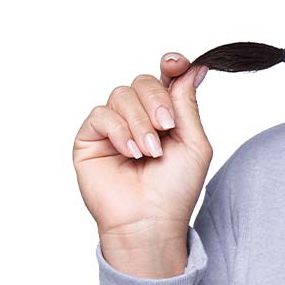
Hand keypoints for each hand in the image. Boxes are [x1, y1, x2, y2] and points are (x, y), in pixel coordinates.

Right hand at [72, 51, 213, 255]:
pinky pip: (101, 114)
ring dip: (139, 122)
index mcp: (164, 116)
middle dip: (157, 101)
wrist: (150, 221)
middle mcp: (138, 117)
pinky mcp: (90, 137)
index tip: (177, 63)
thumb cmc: (174, 190)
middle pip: (142, 82)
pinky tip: (130, 152)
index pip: (164, 79)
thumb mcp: (194, 144)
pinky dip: (119, 130)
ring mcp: (112, 126)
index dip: (171, 65)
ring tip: (150, 152)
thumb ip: (188, 105)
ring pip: (122, 94)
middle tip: (166, 128)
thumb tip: (194, 68)